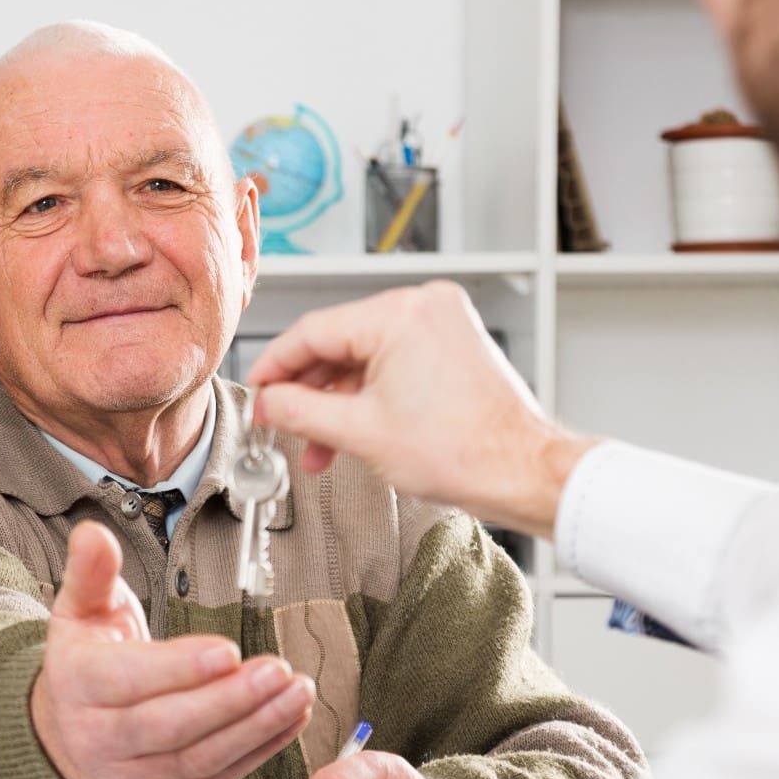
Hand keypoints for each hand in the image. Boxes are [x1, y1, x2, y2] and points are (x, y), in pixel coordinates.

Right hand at [31, 522, 315, 778]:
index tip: (227, 650)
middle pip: (169, 726)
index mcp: (76, 685)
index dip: (178, 669)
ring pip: (199, 758)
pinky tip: (292, 720)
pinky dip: (260, 751)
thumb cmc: (87, 658)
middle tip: (279, 670)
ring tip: (299, 691)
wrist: (69, 731)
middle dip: (229, 701)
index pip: (126, 681)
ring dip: (256, 726)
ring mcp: (133, 777)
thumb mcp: (80, 609)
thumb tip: (94, 533)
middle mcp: (99, 740)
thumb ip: (91, 572)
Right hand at [247, 282, 598, 539]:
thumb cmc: (464, 452)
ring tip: (320, 446)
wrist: (522, 472)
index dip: (275, 366)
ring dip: (337, 400)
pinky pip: (393, 360)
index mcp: (401, 314)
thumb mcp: (360, 433)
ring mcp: (443, 322)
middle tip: (281, 423)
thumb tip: (267, 401)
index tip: (256, 392)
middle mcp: (425, 306)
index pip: (313, 332)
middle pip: (339, 343)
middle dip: (308, 391)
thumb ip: (299, 411)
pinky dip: (369, 394)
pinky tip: (351, 429)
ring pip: (364, 355)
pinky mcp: (453, 343)